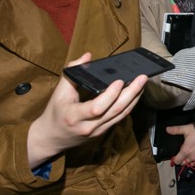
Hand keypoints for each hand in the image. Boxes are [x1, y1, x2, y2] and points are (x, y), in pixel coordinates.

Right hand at [28, 53, 146, 167]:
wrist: (51, 138)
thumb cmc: (55, 113)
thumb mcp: (58, 93)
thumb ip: (72, 73)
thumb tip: (87, 56)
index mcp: (74, 116)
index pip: (97, 108)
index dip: (110, 95)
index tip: (120, 81)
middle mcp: (88, 126)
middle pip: (115, 111)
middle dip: (132, 93)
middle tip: (142, 78)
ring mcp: (98, 131)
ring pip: (121, 115)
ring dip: (135, 98)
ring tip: (142, 83)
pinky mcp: (104, 131)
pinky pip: (120, 117)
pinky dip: (130, 105)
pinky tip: (136, 94)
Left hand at [168, 122, 194, 166]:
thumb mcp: (186, 128)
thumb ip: (176, 130)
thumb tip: (168, 129)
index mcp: (185, 151)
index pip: (177, 161)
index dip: (175, 159)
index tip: (175, 156)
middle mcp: (191, 156)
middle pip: (183, 163)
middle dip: (182, 160)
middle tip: (182, 154)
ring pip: (191, 164)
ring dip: (189, 161)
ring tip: (189, 156)